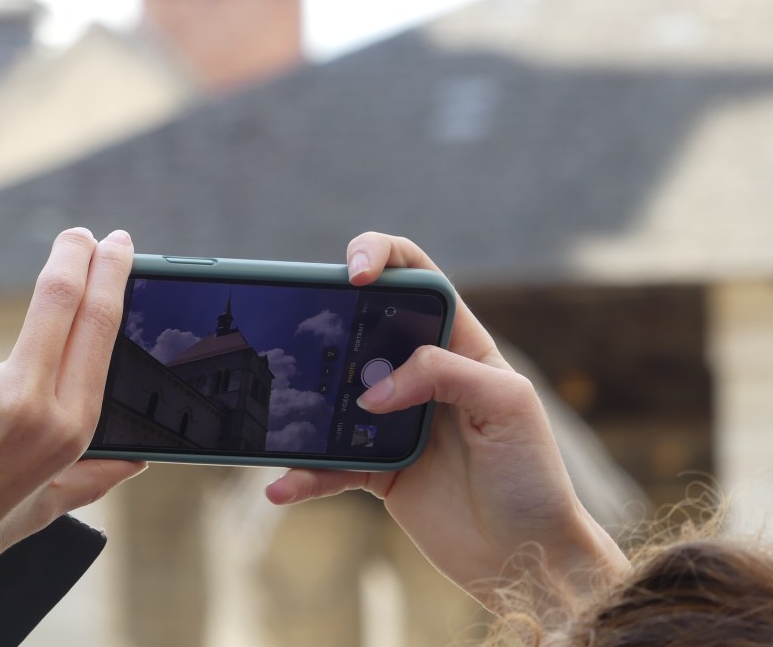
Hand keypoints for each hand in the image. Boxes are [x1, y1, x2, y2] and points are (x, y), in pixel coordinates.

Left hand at [0, 228, 145, 645]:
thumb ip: (92, 478)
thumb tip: (139, 460)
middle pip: (57, 300)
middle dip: (71, 255)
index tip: (115, 246)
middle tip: (78, 234)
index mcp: (67, 429)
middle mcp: (29, 404)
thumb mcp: (40, 510)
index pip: (98, 329)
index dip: (109, 276)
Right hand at [266, 232, 627, 609]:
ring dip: (305, 402)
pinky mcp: (376, 470)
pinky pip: (328, 464)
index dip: (383, 256)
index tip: (356, 274)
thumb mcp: (506, 404)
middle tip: (305, 333)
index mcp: (459, 344)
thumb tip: (374, 390)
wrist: (528, 559)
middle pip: (362, 326)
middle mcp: (421, 374)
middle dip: (326, 320)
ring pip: (334, 395)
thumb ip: (444, 372)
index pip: (416, 277)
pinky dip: (304, 474)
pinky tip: (283, 486)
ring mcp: (394, 421)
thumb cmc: (533, 476)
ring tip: (283, 413)